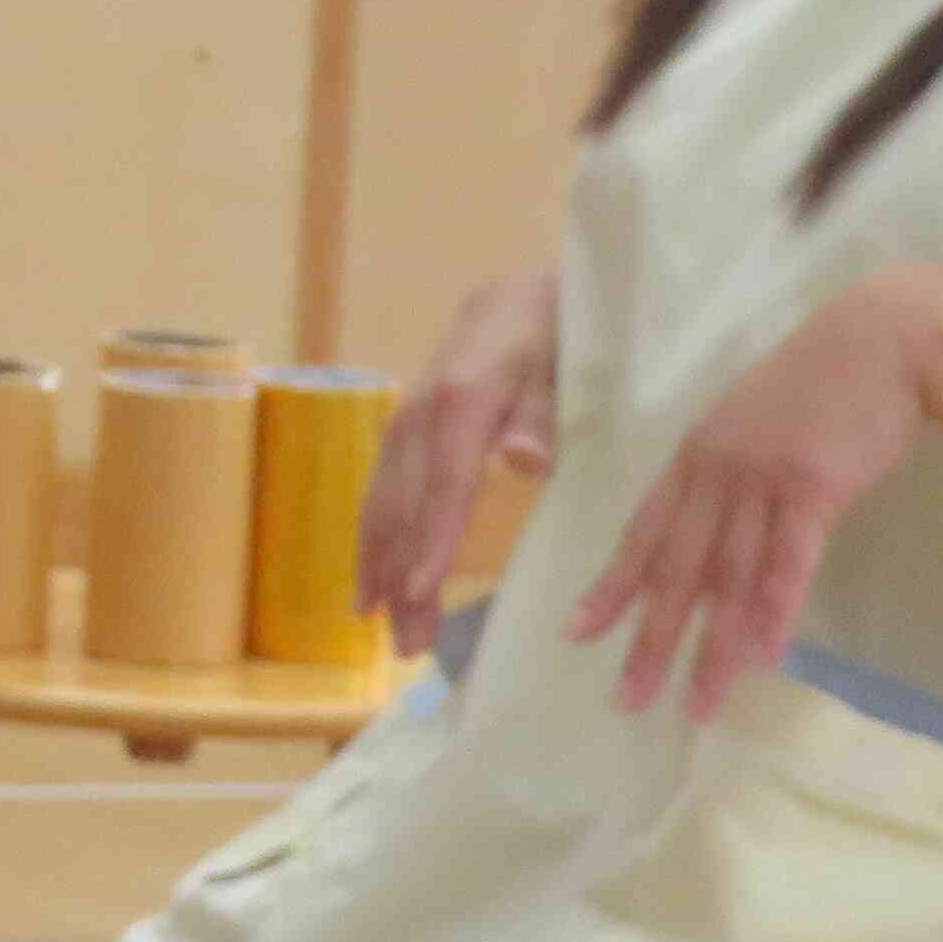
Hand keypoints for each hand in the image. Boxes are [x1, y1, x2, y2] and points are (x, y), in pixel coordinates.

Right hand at [355, 265, 560, 652]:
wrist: (520, 297)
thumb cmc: (560, 331)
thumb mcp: (569, 360)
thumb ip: (547, 411)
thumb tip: (524, 459)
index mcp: (462, 397)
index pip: (445, 482)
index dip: (432, 539)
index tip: (419, 593)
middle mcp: (418, 414)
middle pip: (403, 505)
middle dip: (399, 576)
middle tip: (408, 644)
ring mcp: (403, 424)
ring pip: (382, 504)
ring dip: (379, 568)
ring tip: (382, 628)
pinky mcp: (403, 434)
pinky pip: (381, 494)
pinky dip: (373, 542)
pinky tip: (372, 583)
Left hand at [568, 279, 925, 720]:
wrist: (883, 339)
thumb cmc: (819, 385)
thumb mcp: (750, 425)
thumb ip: (724, 475)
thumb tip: (708, 532)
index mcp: (692, 457)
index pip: (640, 534)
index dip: (611, 587)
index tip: (579, 634)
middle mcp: (714, 471)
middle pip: (674, 568)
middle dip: (649, 638)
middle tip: (626, 700)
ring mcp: (761, 479)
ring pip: (726, 578)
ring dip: (711, 647)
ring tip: (696, 705)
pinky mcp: (814, 487)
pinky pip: (787, 560)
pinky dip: (773, 610)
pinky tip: (761, 656)